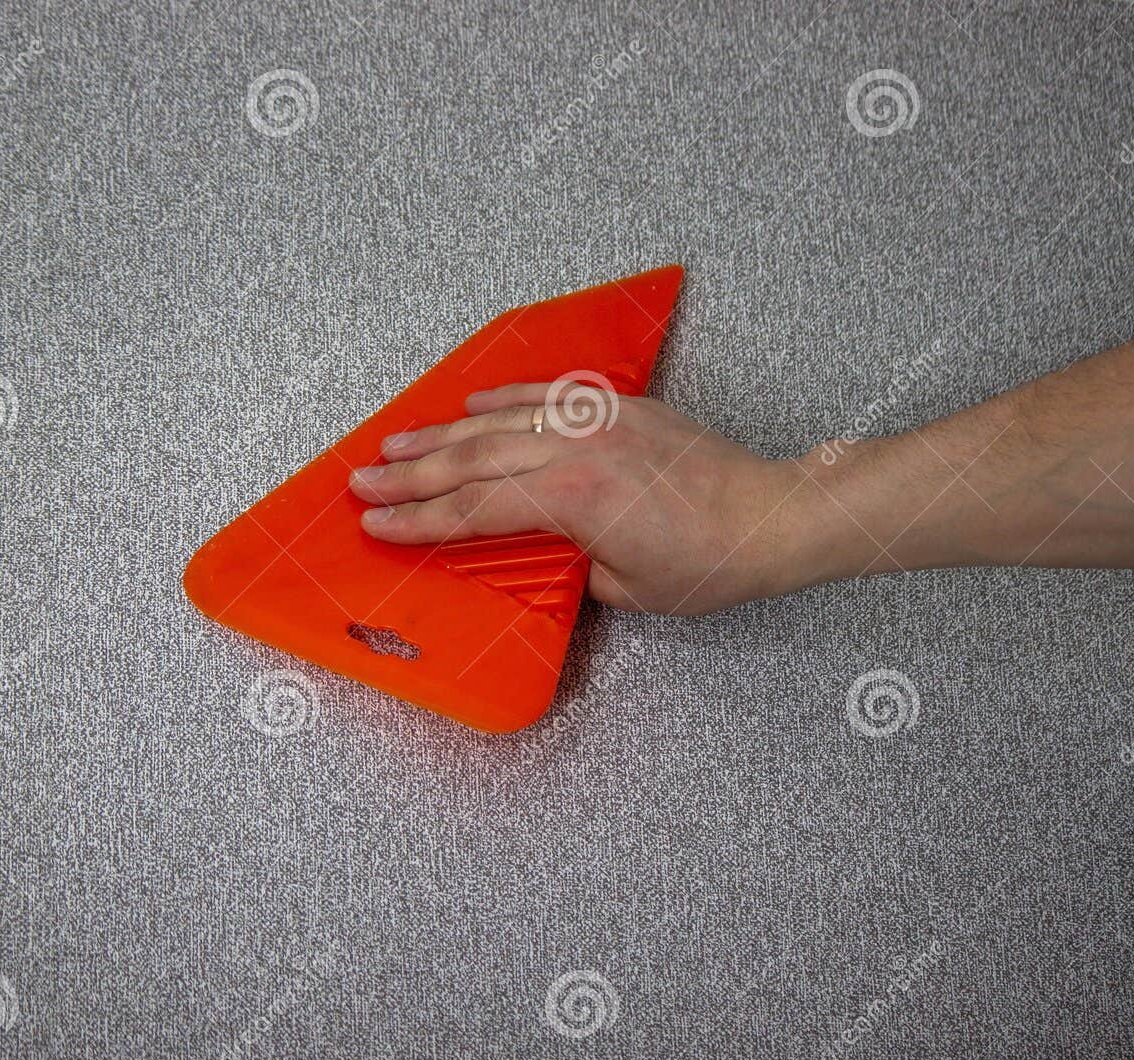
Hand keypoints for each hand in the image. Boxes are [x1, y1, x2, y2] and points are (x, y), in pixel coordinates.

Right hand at [349, 383, 808, 614]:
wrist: (771, 516)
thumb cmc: (708, 564)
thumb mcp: (626, 590)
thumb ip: (570, 567)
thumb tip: (540, 551)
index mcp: (571, 499)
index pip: (473, 510)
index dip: (419, 521)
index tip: (377, 526)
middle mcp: (576, 449)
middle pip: (470, 460)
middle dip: (410, 474)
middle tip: (362, 481)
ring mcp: (597, 420)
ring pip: (498, 422)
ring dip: (441, 434)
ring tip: (394, 442)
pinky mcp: (619, 406)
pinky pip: (546, 395)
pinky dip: (503, 399)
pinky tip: (469, 404)